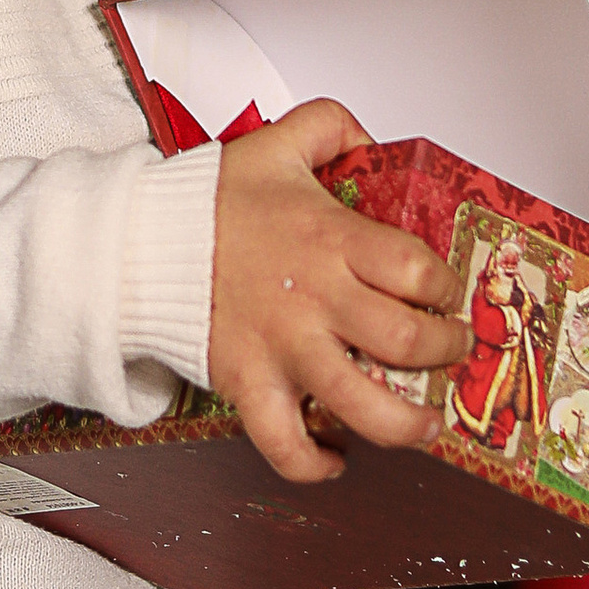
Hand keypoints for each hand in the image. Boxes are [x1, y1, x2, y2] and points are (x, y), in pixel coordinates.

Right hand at [211, 99, 470, 488]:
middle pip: (406, 340)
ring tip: (426, 426)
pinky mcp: (248, 385)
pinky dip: (316, 464)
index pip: (416, 270)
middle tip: (451, 350)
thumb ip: (332, 125)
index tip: (448, 294)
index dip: (446, 287)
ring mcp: (282, 349)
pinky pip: (286, 444)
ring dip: (408, 425)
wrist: (137, 243)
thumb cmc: (206, 201)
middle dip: (445, 352)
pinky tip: (337, 459)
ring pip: (363, 406)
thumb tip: (373, 142)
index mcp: (329, 239)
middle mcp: (314, 300)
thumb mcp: (276, 141)